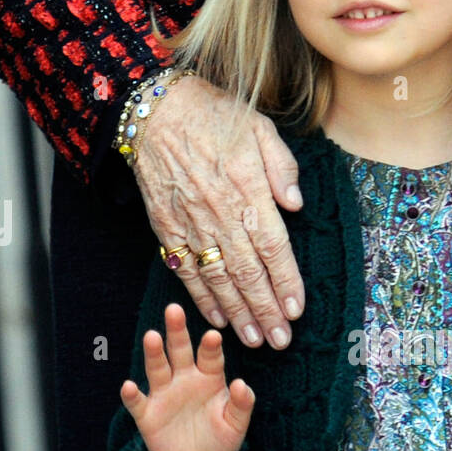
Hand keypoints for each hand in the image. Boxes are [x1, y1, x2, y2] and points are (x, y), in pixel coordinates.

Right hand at [119, 302, 255, 450]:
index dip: (210, 347)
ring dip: (154, 353)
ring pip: (157, 368)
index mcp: (210, 379)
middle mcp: (185, 380)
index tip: (212, 335)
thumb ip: (241, 405)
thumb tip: (242, 384)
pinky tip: (128, 386)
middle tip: (174, 309)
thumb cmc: (219, 441)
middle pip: (180, 351)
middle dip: (177, 331)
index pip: (210, 358)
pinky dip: (131, 395)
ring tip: (152, 336)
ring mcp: (164, 395)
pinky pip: (137, 402)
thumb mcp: (236, 426)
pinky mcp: (147, 414)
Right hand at [131, 75, 305, 347]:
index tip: (296, 310)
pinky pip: (185, 269)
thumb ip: (282, 168)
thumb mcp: (260, 128)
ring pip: (217, 278)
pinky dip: (200, 297)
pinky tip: (216, 318)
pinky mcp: (166, 227)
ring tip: (254, 340)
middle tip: (281, 341)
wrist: (154, 109)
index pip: (273, 247)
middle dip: (265, 310)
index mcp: (248, 190)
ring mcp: (191, 223)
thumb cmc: (214, 116)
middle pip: (248, 272)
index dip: (286, 282)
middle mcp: (220, 213)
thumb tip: (296, 205)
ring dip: (237, 313)